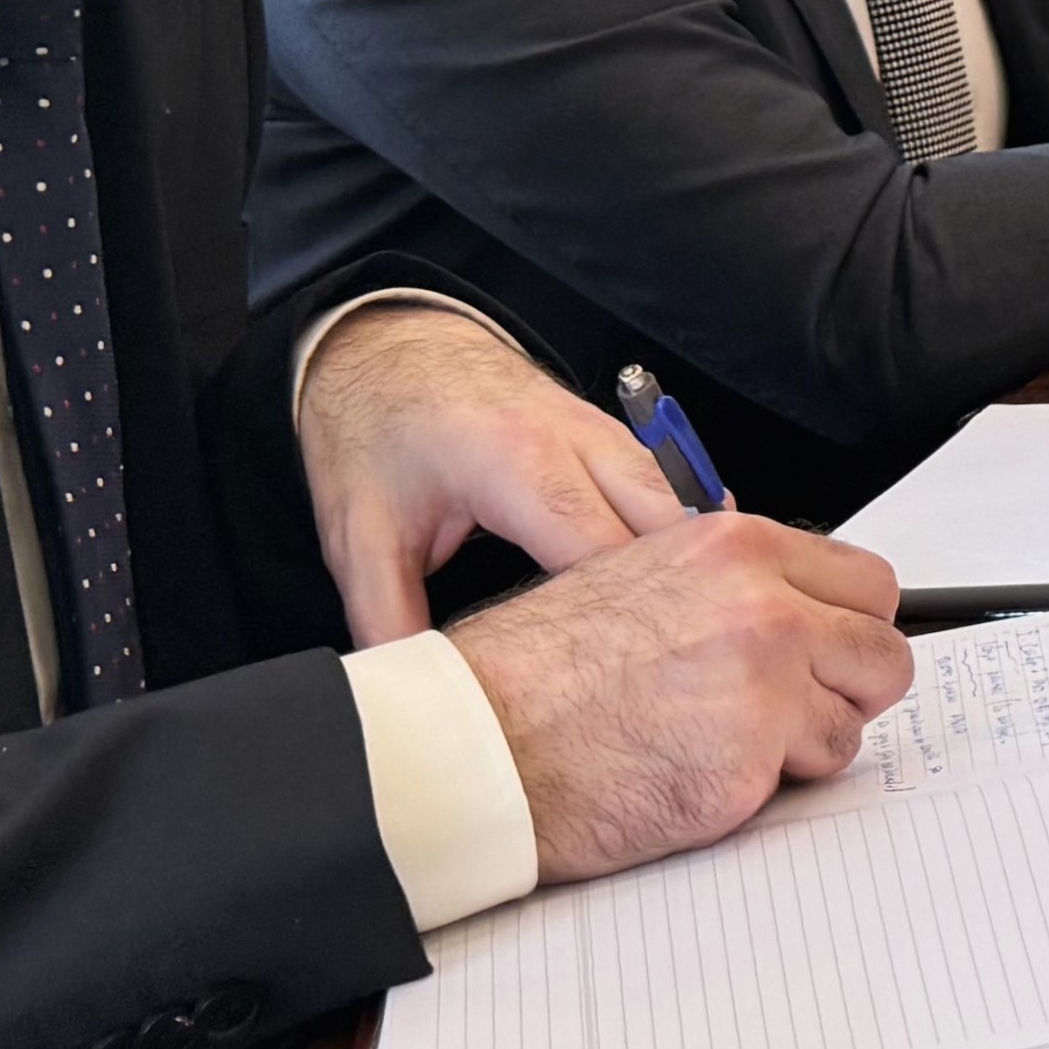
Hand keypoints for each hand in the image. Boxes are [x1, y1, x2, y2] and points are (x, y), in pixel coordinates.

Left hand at [298, 303, 689, 645]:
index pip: (600, 552)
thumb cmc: (372, 435)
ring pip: (679, 500)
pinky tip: (686, 579)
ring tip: (689, 634)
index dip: (619, 618)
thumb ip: (387, 621)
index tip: (621, 678)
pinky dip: (682, 530)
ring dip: (689, 561)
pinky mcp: (609, 431)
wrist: (384, 348)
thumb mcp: (360, 538)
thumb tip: (411, 700)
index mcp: (516, 464)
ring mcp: (601, 429)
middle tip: (672, 668)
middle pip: (664, 525)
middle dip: (675, 595)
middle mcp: (575, 439)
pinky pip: (668, 482)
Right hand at [446, 516, 913, 882]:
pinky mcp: (749, 762)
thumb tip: (799, 605)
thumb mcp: (641, 578)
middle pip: (884, 651)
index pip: (866, 581)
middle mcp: (762, 608)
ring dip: (808, 740)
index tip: (832, 650)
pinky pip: (806, 778)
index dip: (849, 625)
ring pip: (853, 720)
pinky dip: (768, 786)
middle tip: (797, 707)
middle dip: (849, 685)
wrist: (479, 742)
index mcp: (737, 549)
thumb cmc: (535, 672)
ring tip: (728, 742)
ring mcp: (763, 686)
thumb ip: (731, 585)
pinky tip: (701, 772)